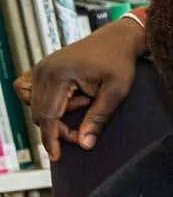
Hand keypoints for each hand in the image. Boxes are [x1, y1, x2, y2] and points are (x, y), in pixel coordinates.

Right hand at [14, 18, 144, 161]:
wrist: (118, 39)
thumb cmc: (120, 62)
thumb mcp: (117, 92)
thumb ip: (99, 118)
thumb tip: (84, 144)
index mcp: (59, 74)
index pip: (47, 116)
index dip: (51, 139)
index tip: (56, 157)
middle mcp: (43, 70)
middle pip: (39, 113)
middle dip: (59, 128)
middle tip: (86, 126)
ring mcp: (40, 67)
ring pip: (33, 104)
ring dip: (54, 112)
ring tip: (83, 102)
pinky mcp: (42, 68)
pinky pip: (28, 90)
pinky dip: (42, 101)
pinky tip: (65, 99)